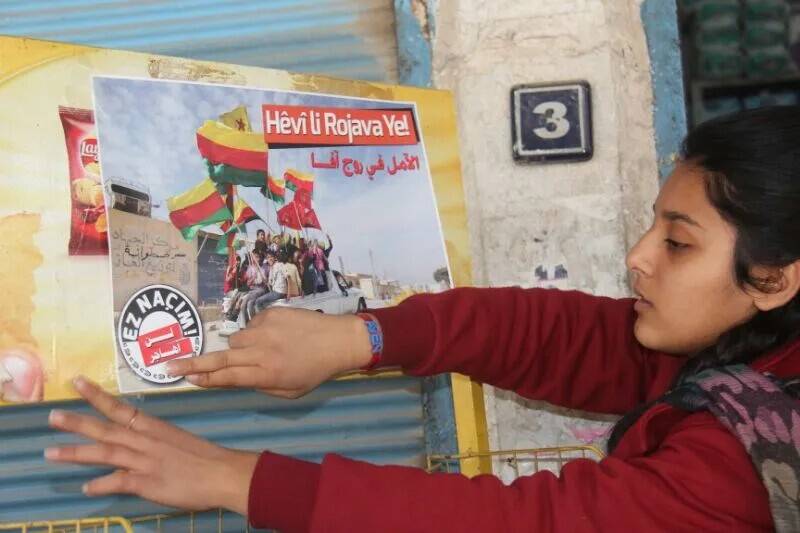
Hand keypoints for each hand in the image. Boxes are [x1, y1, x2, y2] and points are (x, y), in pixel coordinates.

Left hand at [45, 376, 258, 514]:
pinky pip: (119, 481)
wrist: (222, 473)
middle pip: (106, 428)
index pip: (120, 407)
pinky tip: (86, 488)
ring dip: (77, 452)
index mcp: (153, 427)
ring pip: (106, 452)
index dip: (97, 396)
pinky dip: (102, 484)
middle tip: (52, 416)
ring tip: (51, 452)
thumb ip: (152, 441)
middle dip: (78, 422)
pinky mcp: (148, 482)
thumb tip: (134, 443)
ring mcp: (145, 461)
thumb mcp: (176, 441)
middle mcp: (145, 440)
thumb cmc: (204, 456)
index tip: (77, 382)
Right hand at [167, 307, 371, 397]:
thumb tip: (233, 378)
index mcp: (266, 374)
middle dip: (193, 363)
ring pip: (236, 341)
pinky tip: (277, 336)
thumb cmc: (314, 370)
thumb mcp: (288, 391)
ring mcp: (264, 329)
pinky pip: (251, 325)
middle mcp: (261, 351)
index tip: (184, 378)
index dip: (204, 379)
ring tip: (267, 350)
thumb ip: (259, 386)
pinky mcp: (270, 313)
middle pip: (220, 358)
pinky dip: (257, 333)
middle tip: (169, 365)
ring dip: (241, 348)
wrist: (338, 340)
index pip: (228, 378)